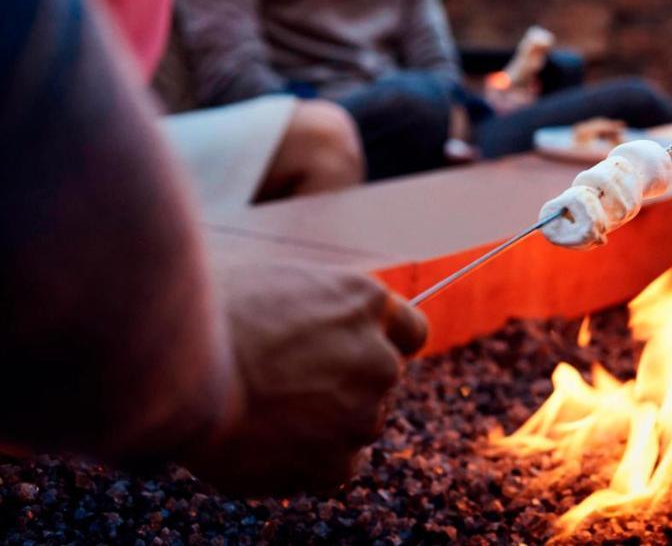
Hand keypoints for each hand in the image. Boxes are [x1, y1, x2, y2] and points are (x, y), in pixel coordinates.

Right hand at [184, 257, 426, 495]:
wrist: (176, 365)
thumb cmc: (208, 313)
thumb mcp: (280, 287)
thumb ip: (320, 313)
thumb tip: (322, 329)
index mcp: (367, 302)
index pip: (410, 332)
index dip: (380, 345)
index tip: (353, 355)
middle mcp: (379, 357)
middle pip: (381, 382)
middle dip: (345, 387)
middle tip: (286, 388)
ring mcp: (362, 412)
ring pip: (357, 427)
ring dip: (324, 427)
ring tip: (264, 415)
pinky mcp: (336, 461)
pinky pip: (335, 469)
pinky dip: (306, 465)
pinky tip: (264, 445)